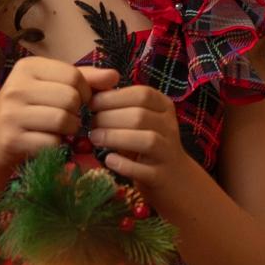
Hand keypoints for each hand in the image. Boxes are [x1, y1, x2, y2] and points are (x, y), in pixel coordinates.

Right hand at [0, 53, 106, 180]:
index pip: (74, 75)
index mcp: (27, 67)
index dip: (85, 92)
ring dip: (70, 130)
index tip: (79, 101)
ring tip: (61, 130)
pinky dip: (57, 146)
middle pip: (71, 98)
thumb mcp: (50, 86)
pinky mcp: (12, 139)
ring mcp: (11, 113)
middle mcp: (16, 87)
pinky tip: (49, 142)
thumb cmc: (28, 109)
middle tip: (69, 118)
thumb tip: (115, 77)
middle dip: (77, 113)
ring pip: (63, 120)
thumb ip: (84, 79)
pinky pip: (52, 142)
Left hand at [82, 72, 184, 202]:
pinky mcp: (162, 176)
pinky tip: (108, 160)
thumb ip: (119, 103)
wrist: (174, 178)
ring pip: (146, 139)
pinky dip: (123, 164)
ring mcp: (168, 152)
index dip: (113, 97)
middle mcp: (170, 126)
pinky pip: (143, 169)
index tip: (91, 104)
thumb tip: (91, 87)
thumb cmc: (144, 143)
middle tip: (90, 124)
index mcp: (164, 106)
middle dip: (109, 118)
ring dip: (115, 137)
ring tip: (95, 138)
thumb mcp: (137, 119)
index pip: (142, 94)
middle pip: (140, 116)